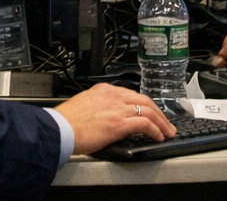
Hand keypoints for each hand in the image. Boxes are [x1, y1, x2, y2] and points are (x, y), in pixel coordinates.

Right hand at [55, 83, 177, 153]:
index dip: (145, 104)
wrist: (59, 128)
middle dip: (159, 112)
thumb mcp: (84, 105)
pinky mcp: (119, 123)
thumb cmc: (66, 121)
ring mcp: (117, 109)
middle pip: (145, 100)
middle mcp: (113, 96)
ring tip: (167, 131)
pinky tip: (159, 136)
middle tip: (166, 122)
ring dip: (162, 122)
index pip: (132, 95)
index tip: (150, 111)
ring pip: (149, 111)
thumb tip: (106, 118)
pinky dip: (156, 130)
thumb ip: (99, 107)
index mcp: (104, 90)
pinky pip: (145, 124)